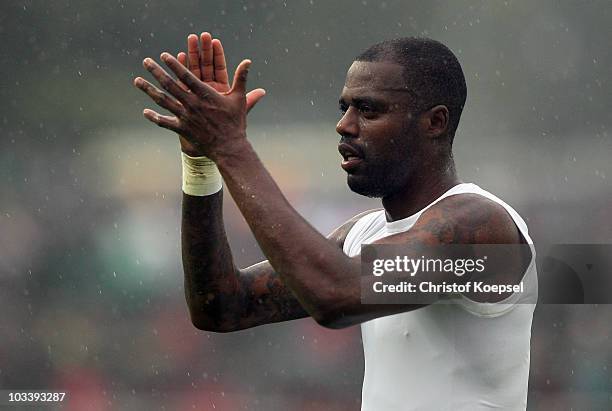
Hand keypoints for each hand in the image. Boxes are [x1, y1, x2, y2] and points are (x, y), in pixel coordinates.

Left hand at [134, 52, 257, 160]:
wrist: (229, 148)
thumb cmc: (235, 122)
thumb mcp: (240, 99)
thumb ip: (241, 78)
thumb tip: (248, 61)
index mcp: (205, 94)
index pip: (186, 75)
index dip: (174, 64)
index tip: (164, 55)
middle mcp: (192, 104)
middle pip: (170, 84)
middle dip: (156, 71)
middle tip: (145, 61)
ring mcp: (185, 117)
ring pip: (163, 100)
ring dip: (149, 90)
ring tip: (137, 80)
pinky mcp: (182, 129)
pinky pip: (165, 123)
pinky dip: (154, 118)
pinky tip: (145, 112)